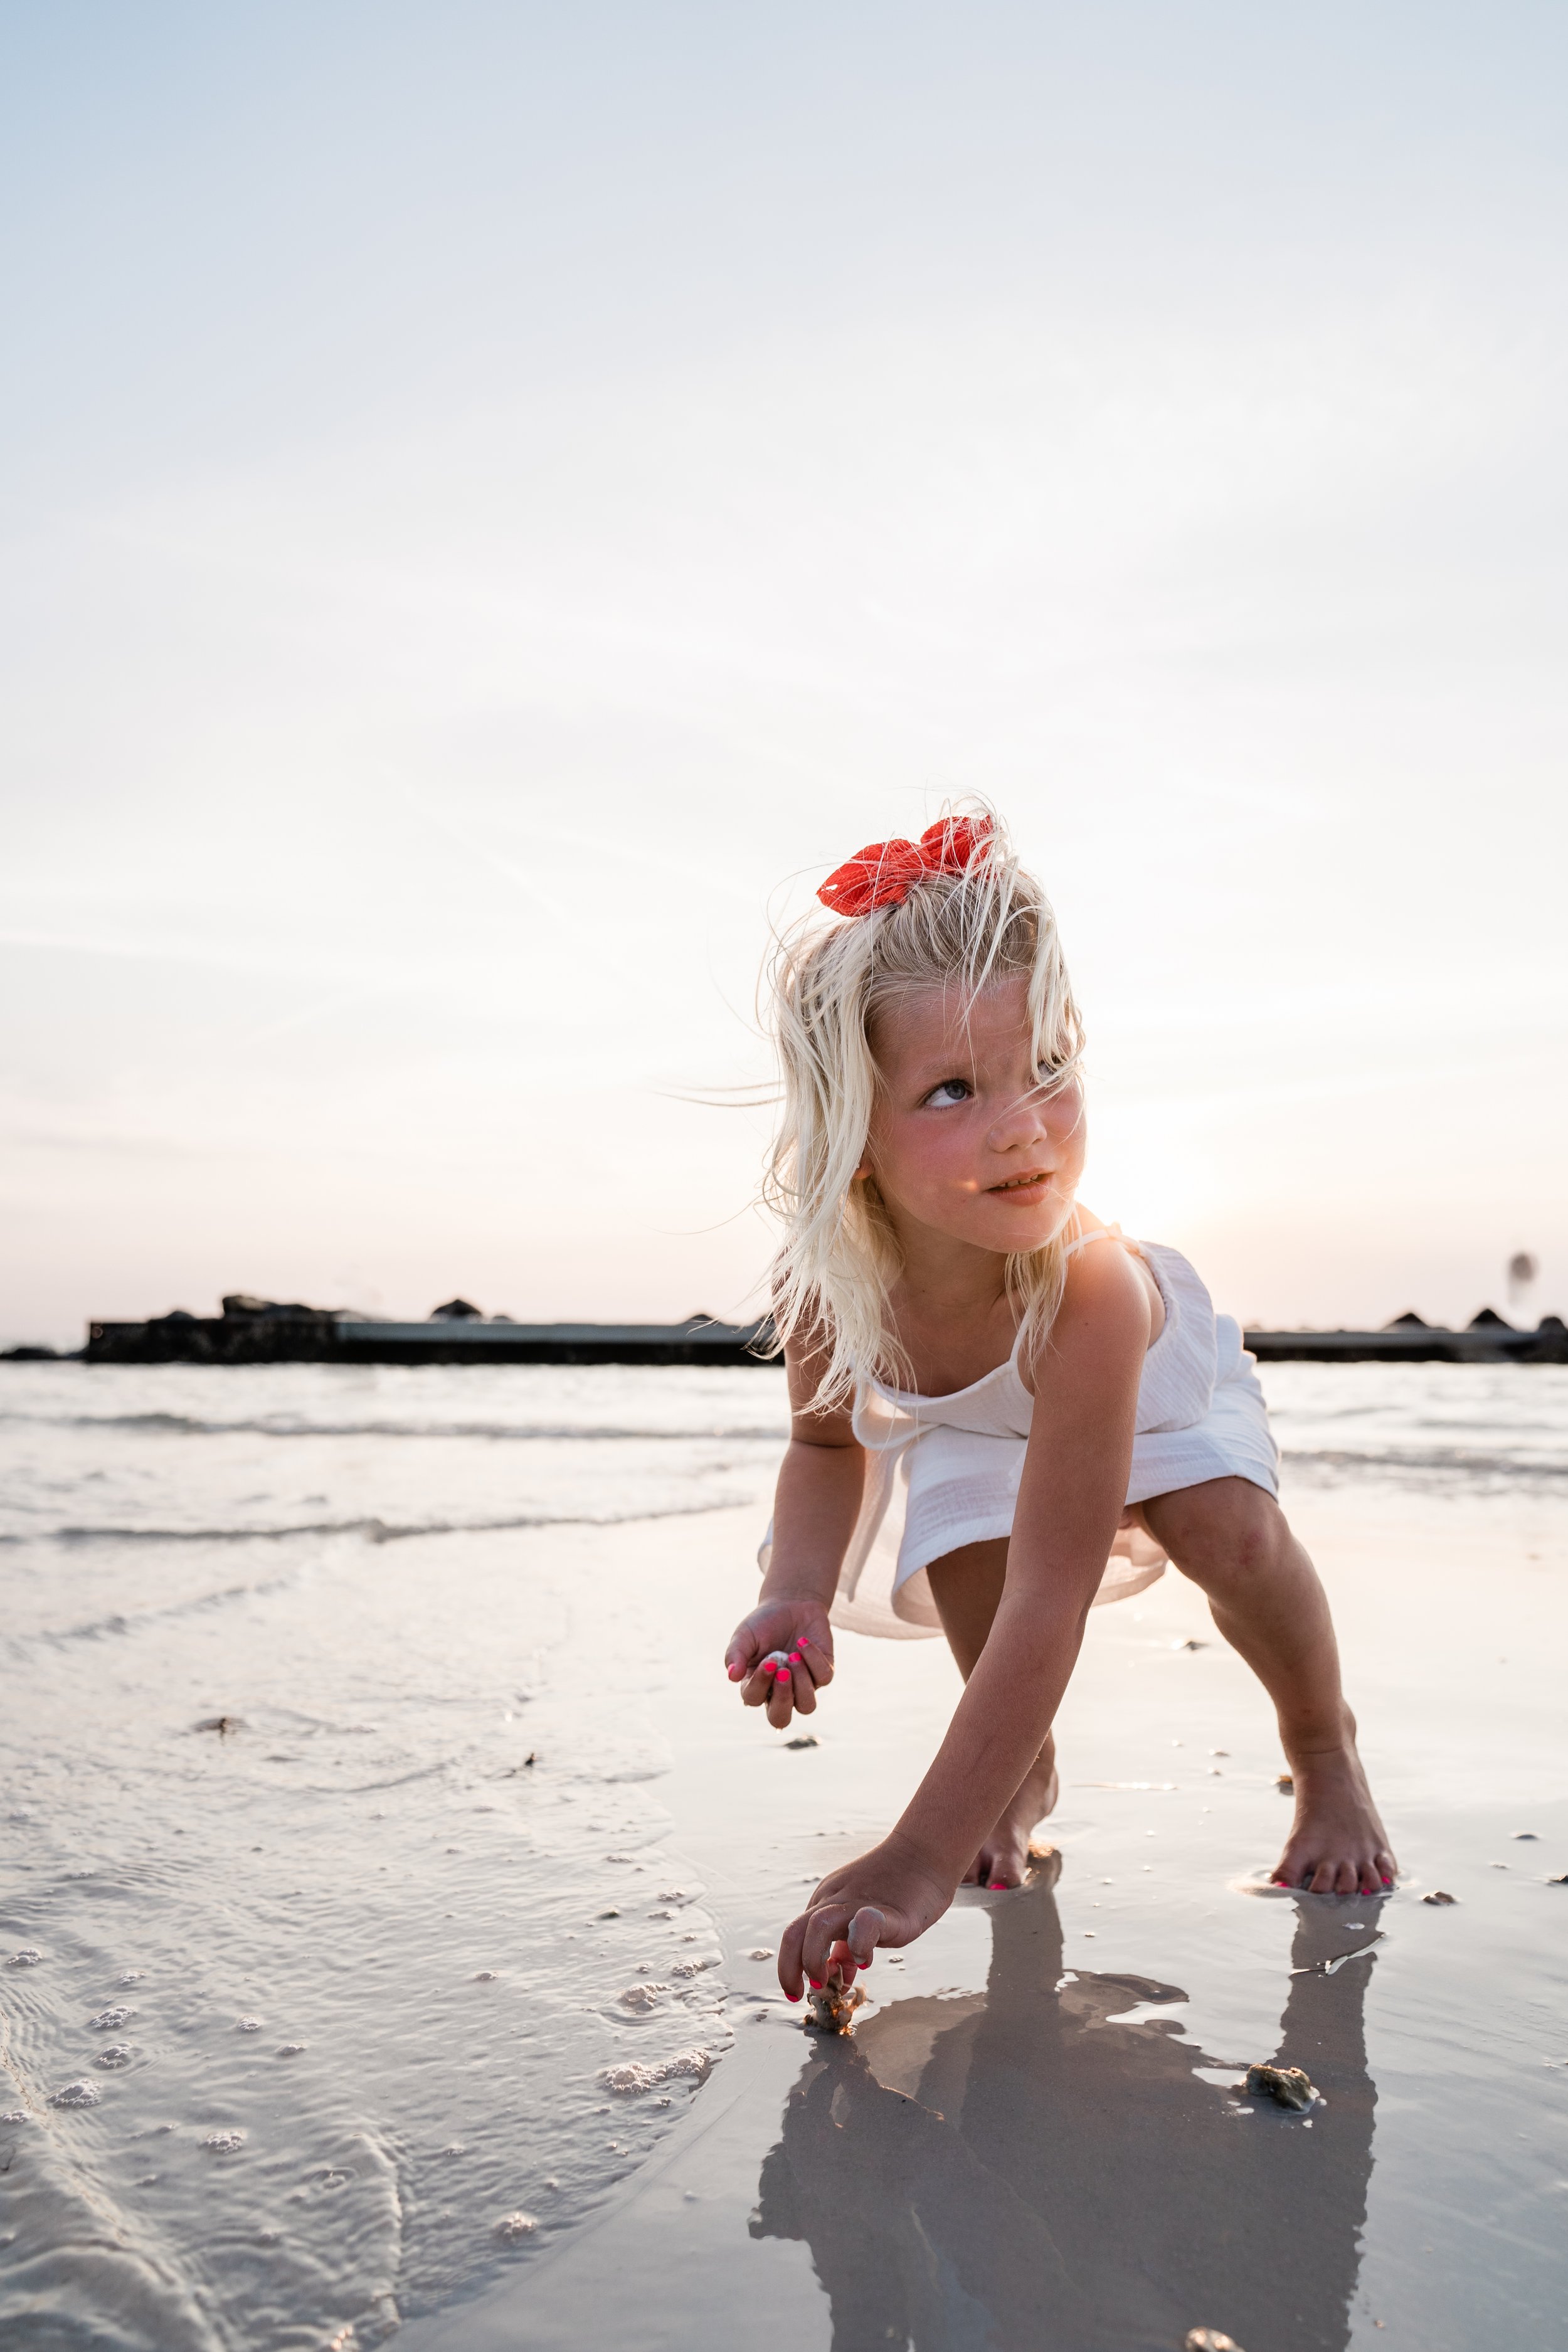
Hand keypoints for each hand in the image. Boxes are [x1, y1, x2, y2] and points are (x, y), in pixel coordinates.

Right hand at [724, 1598, 833, 1730]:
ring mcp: (803, 1684)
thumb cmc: (763, 1624)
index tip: (767, 1660)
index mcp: (756, 1685)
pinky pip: (823, 1677)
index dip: (760, 1684)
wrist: (791, 1603)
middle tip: (782, 1673)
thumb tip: (732, 1676)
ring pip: (807, 1706)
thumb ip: (735, 1654)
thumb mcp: (745, 1635)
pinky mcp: (823, 1673)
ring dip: (801, 1683)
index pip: (754, 1699)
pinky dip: (814, 1659)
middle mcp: (780, 1691)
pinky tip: (803, 1642)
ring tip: (793, 1657)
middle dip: (783, 1699)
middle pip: (781, 1718)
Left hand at [777, 1832, 953, 1998]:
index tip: (799, 1992)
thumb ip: (845, 1945)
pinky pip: (864, 1924)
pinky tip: (866, 1960)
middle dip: (788, 1968)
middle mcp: (835, 1899)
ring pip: (818, 1925)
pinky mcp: (887, 1910)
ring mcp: (858, 1901)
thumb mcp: (860, 1918)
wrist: (925, 1854)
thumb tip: (836, 1977)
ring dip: (813, 1959)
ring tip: (826, 1981)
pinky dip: (858, 1945)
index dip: (792, 1967)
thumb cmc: (895, 1888)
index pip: (795, 1937)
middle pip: (795, 1932)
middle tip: (798, 1995)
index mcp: (825, 1901)